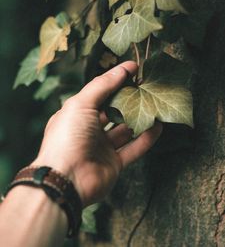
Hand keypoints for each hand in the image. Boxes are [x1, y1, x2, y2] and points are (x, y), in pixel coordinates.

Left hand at [32, 62, 161, 206]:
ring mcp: (101, 148)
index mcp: (77, 115)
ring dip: (139, 119)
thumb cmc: (68, 136)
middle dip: (129, 100)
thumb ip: (102, 85)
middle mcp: (89, 130)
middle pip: (113, 112)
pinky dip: (146, 138)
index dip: (115, 80)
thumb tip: (123, 68)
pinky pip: (133, 149)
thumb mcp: (81, 104)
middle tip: (146, 87)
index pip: (99, 93)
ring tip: (154, 105)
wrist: (66, 179)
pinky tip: (158, 127)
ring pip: (125, 131)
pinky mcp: (114, 164)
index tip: (135, 69)